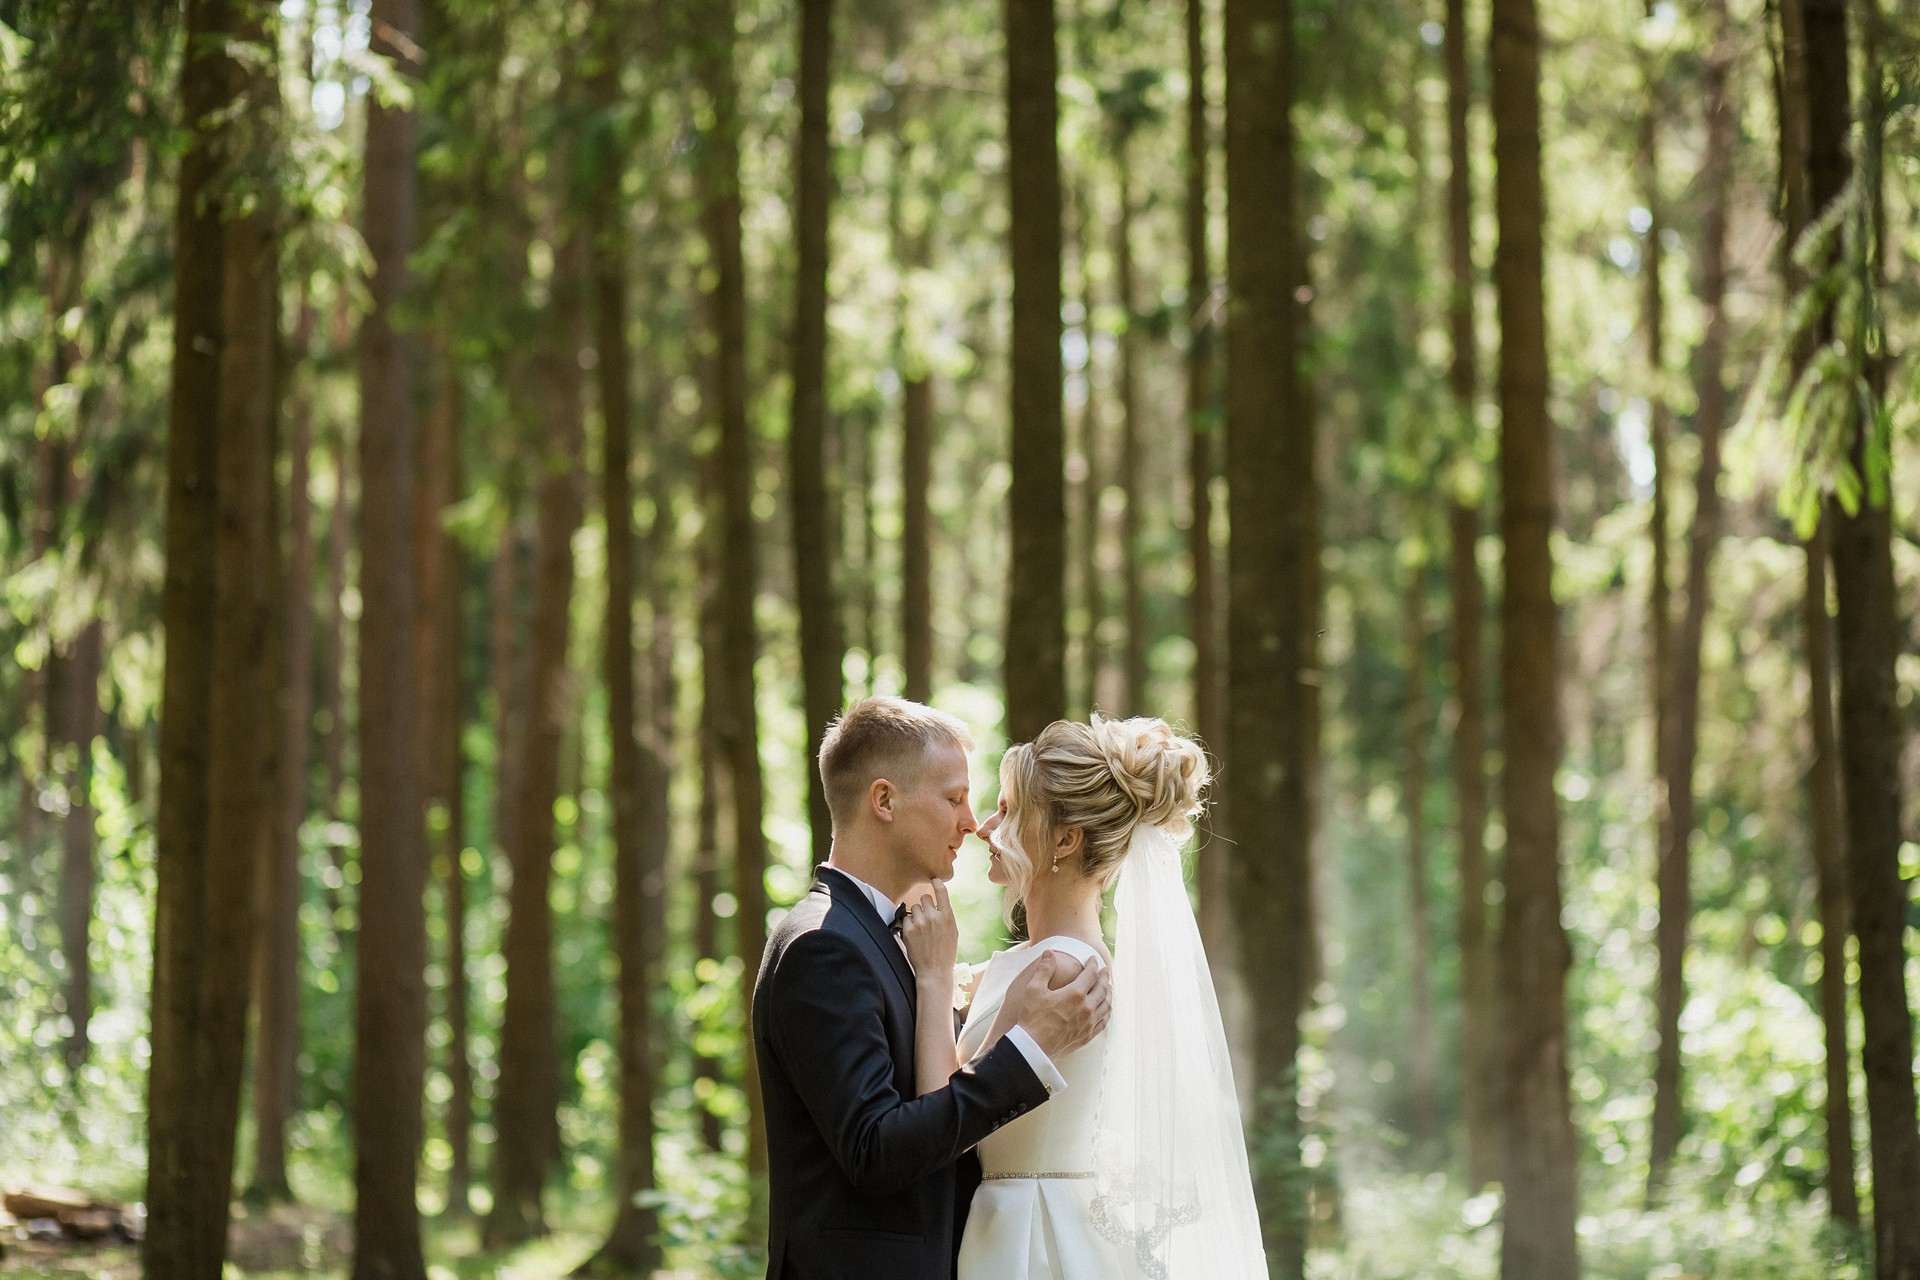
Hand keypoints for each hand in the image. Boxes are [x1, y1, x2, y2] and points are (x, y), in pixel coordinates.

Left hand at [900, 881, 958, 985]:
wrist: (934, 970)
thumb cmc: (945, 952)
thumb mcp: (953, 932)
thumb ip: (946, 916)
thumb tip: (939, 903)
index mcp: (948, 916)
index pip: (941, 891)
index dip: (937, 883)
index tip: (934, 881)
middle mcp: (934, 917)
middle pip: (925, 898)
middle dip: (925, 904)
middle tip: (927, 916)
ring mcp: (920, 923)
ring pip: (914, 907)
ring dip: (916, 914)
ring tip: (921, 928)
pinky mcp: (909, 930)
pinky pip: (906, 918)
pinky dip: (909, 924)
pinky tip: (915, 934)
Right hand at [990, 949, 1111, 1060]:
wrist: (1033, 1048)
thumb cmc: (1032, 1018)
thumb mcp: (1034, 989)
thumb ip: (1044, 969)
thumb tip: (1049, 953)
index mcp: (1075, 994)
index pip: (1090, 974)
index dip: (1093, 964)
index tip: (1093, 959)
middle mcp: (1086, 1008)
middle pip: (1102, 988)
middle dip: (1104, 977)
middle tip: (1105, 971)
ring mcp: (1088, 1024)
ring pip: (1106, 1005)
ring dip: (1109, 994)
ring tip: (1109, 988)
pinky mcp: (1087, 1036)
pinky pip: (1103, 1022)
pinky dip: (1107, 1012)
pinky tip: (1107, 1010)